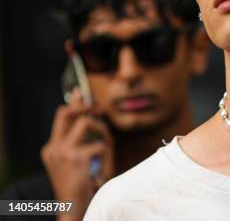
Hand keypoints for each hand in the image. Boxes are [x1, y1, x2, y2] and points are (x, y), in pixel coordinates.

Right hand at [41, 88, 114, 219]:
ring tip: (107, 143)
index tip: (80, 92)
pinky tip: (105, 163)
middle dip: (85, 107)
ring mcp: (63, 152)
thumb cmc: (78, 184)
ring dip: (102, 130)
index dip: (73, 103)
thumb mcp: (72, 162)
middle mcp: (54, 148)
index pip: (60, 116)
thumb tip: (91, 119)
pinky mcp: (77, 158)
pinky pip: (100, 144)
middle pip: (67, 112)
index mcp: (52, 148)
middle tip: (99, 111)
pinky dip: (107, 151)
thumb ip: (78, 143)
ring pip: (86, 123)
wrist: (73, 207)